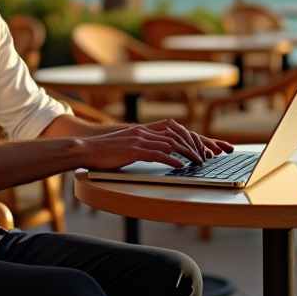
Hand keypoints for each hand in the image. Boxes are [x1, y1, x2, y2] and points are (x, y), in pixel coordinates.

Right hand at [79, 119, 233, 169]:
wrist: (86, 149)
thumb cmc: (106, 152)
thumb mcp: (128, 145)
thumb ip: (144, 146)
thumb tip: (160, 154)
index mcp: (145, 129)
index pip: (175, 129)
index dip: (192, 137)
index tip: (206, 146)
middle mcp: (145, 131)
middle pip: (178, 134)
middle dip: (197, 144)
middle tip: (210, 154)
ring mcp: (139, 139)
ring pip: (171, 143)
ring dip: (188, 153)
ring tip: (200, 161)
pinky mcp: (134, 150)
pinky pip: (158, 153)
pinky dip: (172, 159)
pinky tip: (181, 166)